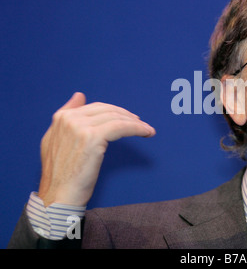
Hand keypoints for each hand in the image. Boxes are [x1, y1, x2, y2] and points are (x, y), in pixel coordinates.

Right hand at [38, 92, 155, 206]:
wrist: (58, 196)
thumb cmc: (60, 176)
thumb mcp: (54, 140)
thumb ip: (66, 116)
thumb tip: (79, 95)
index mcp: (61, 117)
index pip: (95, 108)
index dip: (114, 111)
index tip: (127, 117)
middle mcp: (69, 119)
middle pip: (107, 110)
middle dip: (126, 115)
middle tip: (140, 123)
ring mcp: (80, 127)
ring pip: (116, 118)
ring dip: (135, 123)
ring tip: (146, 129)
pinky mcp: (93, 137)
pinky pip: (121, 127)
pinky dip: (137, 128)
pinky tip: (146, 132)